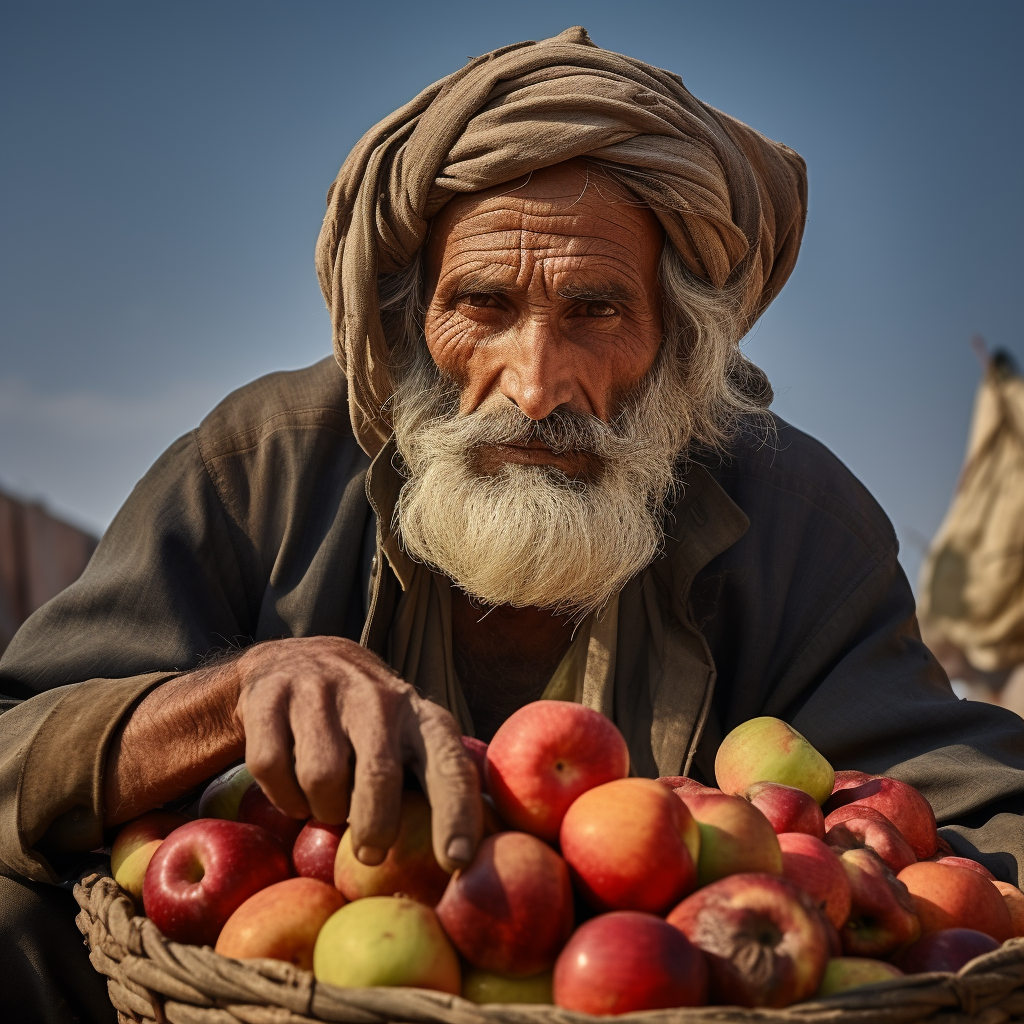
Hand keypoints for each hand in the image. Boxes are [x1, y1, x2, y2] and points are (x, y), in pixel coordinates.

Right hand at [235, 635, 481, 871]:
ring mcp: (322, 692)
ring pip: (321, 777)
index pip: (449, 764)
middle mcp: (376, 698)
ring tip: (326, 801)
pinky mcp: (271, 697)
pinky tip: (291, 785)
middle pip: (379, 775)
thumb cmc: (365, 724)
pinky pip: (272, 768)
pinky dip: (281, 795)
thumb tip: (454, 862)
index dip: (456, 812)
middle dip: (375, 826)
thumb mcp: (405, 740)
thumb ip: (427, 786)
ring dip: (321, 808)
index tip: (455, 860)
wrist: (295, 659)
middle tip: (370, 853)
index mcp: (419, 716)